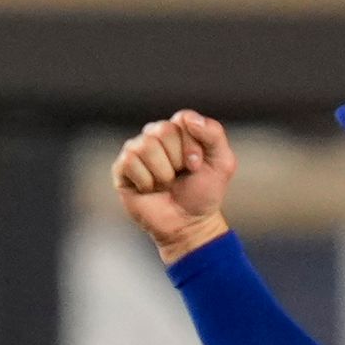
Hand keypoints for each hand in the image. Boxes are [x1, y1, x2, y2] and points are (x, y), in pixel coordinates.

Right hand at [112, 110, 235, 263]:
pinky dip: (145, 181)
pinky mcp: (122, 169)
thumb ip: (213, 133)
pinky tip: (150, 189)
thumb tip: (187, 119)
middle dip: (177, 159)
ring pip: (146, 145)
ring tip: (165, 184)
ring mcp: (137, 151)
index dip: (191, 144)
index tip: (196, 166)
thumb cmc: (204, 193)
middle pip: (163, 130)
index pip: (182, 119)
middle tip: (180, 176)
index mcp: (179, 129)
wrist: (188, 225)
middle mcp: (156, 136)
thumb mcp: (222, 162)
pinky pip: (129, 161)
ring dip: (162, 172)